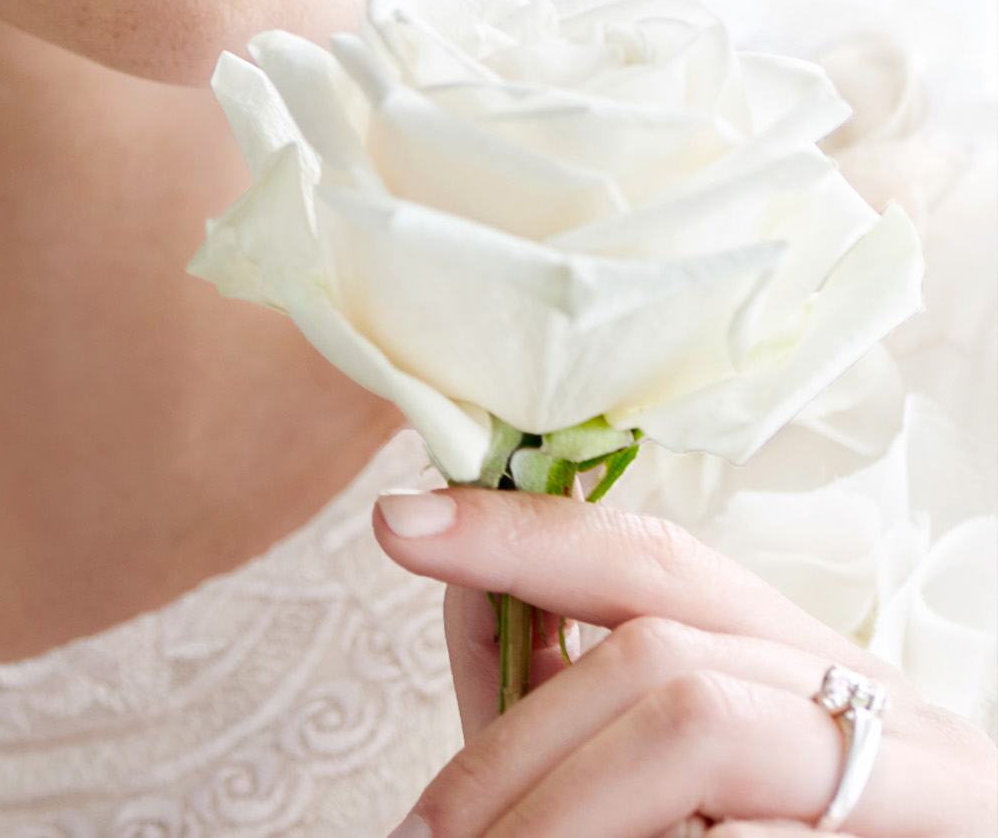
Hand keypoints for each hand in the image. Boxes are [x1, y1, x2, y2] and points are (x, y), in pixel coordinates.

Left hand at [369, 483, 997, 836]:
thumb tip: (456, 579)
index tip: (399, 523)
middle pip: (658, 652)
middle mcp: (883, 703)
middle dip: (518, 744)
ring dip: (564, 808)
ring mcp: (930, 781)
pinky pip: (760, 836)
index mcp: (808, 665)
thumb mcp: (653, 766)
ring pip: (694, 726)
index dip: (520, 530)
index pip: (652, 558)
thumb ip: (560, 686)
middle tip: (426, 832)